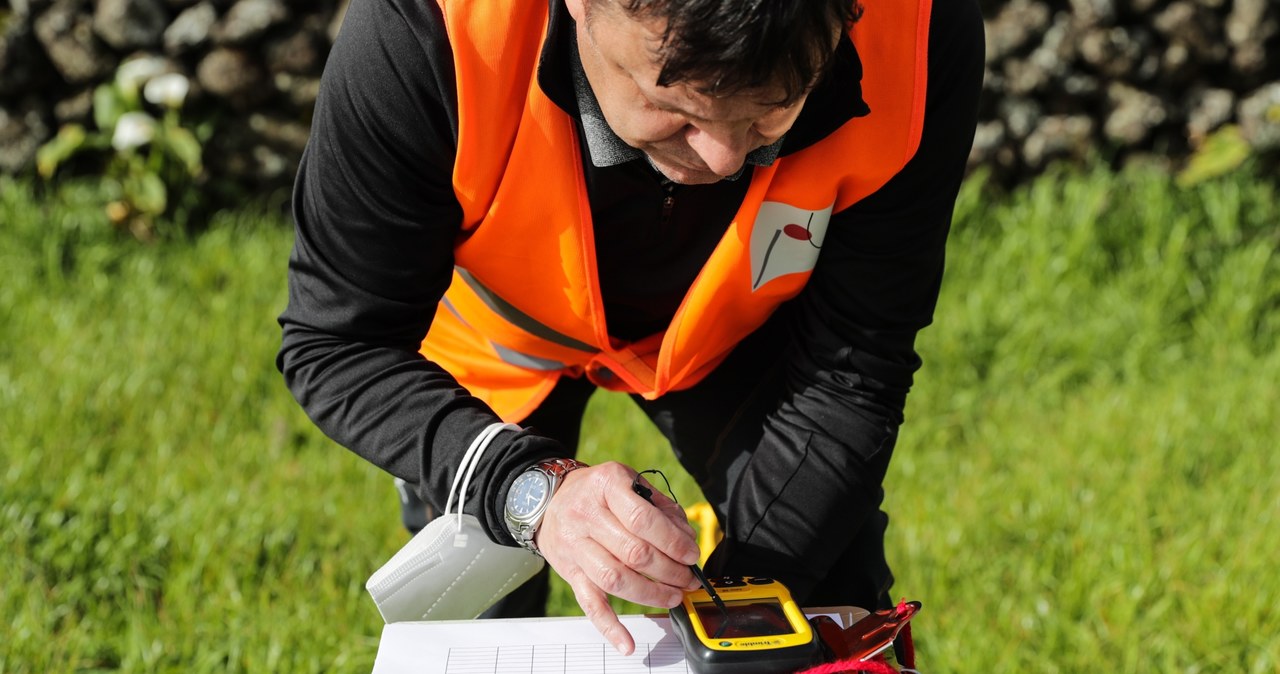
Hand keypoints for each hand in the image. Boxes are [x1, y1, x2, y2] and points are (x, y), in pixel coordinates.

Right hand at [536, 461, 701, 654]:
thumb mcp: (629, 482)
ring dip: (651, 594)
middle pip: (633, 552)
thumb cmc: (598, 492)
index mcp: (606, 486)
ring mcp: (575, 546)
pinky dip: (609, 627)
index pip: (643, 519)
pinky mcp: (570, 572)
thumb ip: (660, 508)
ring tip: (673, 596)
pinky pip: (590, 603)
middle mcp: (587, 515)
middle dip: (669, 571)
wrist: (551, 501)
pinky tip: (626, 642)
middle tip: (687, 578)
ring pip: (615, 579)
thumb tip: (686, 540)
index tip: (691, 554)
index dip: (672, 541)